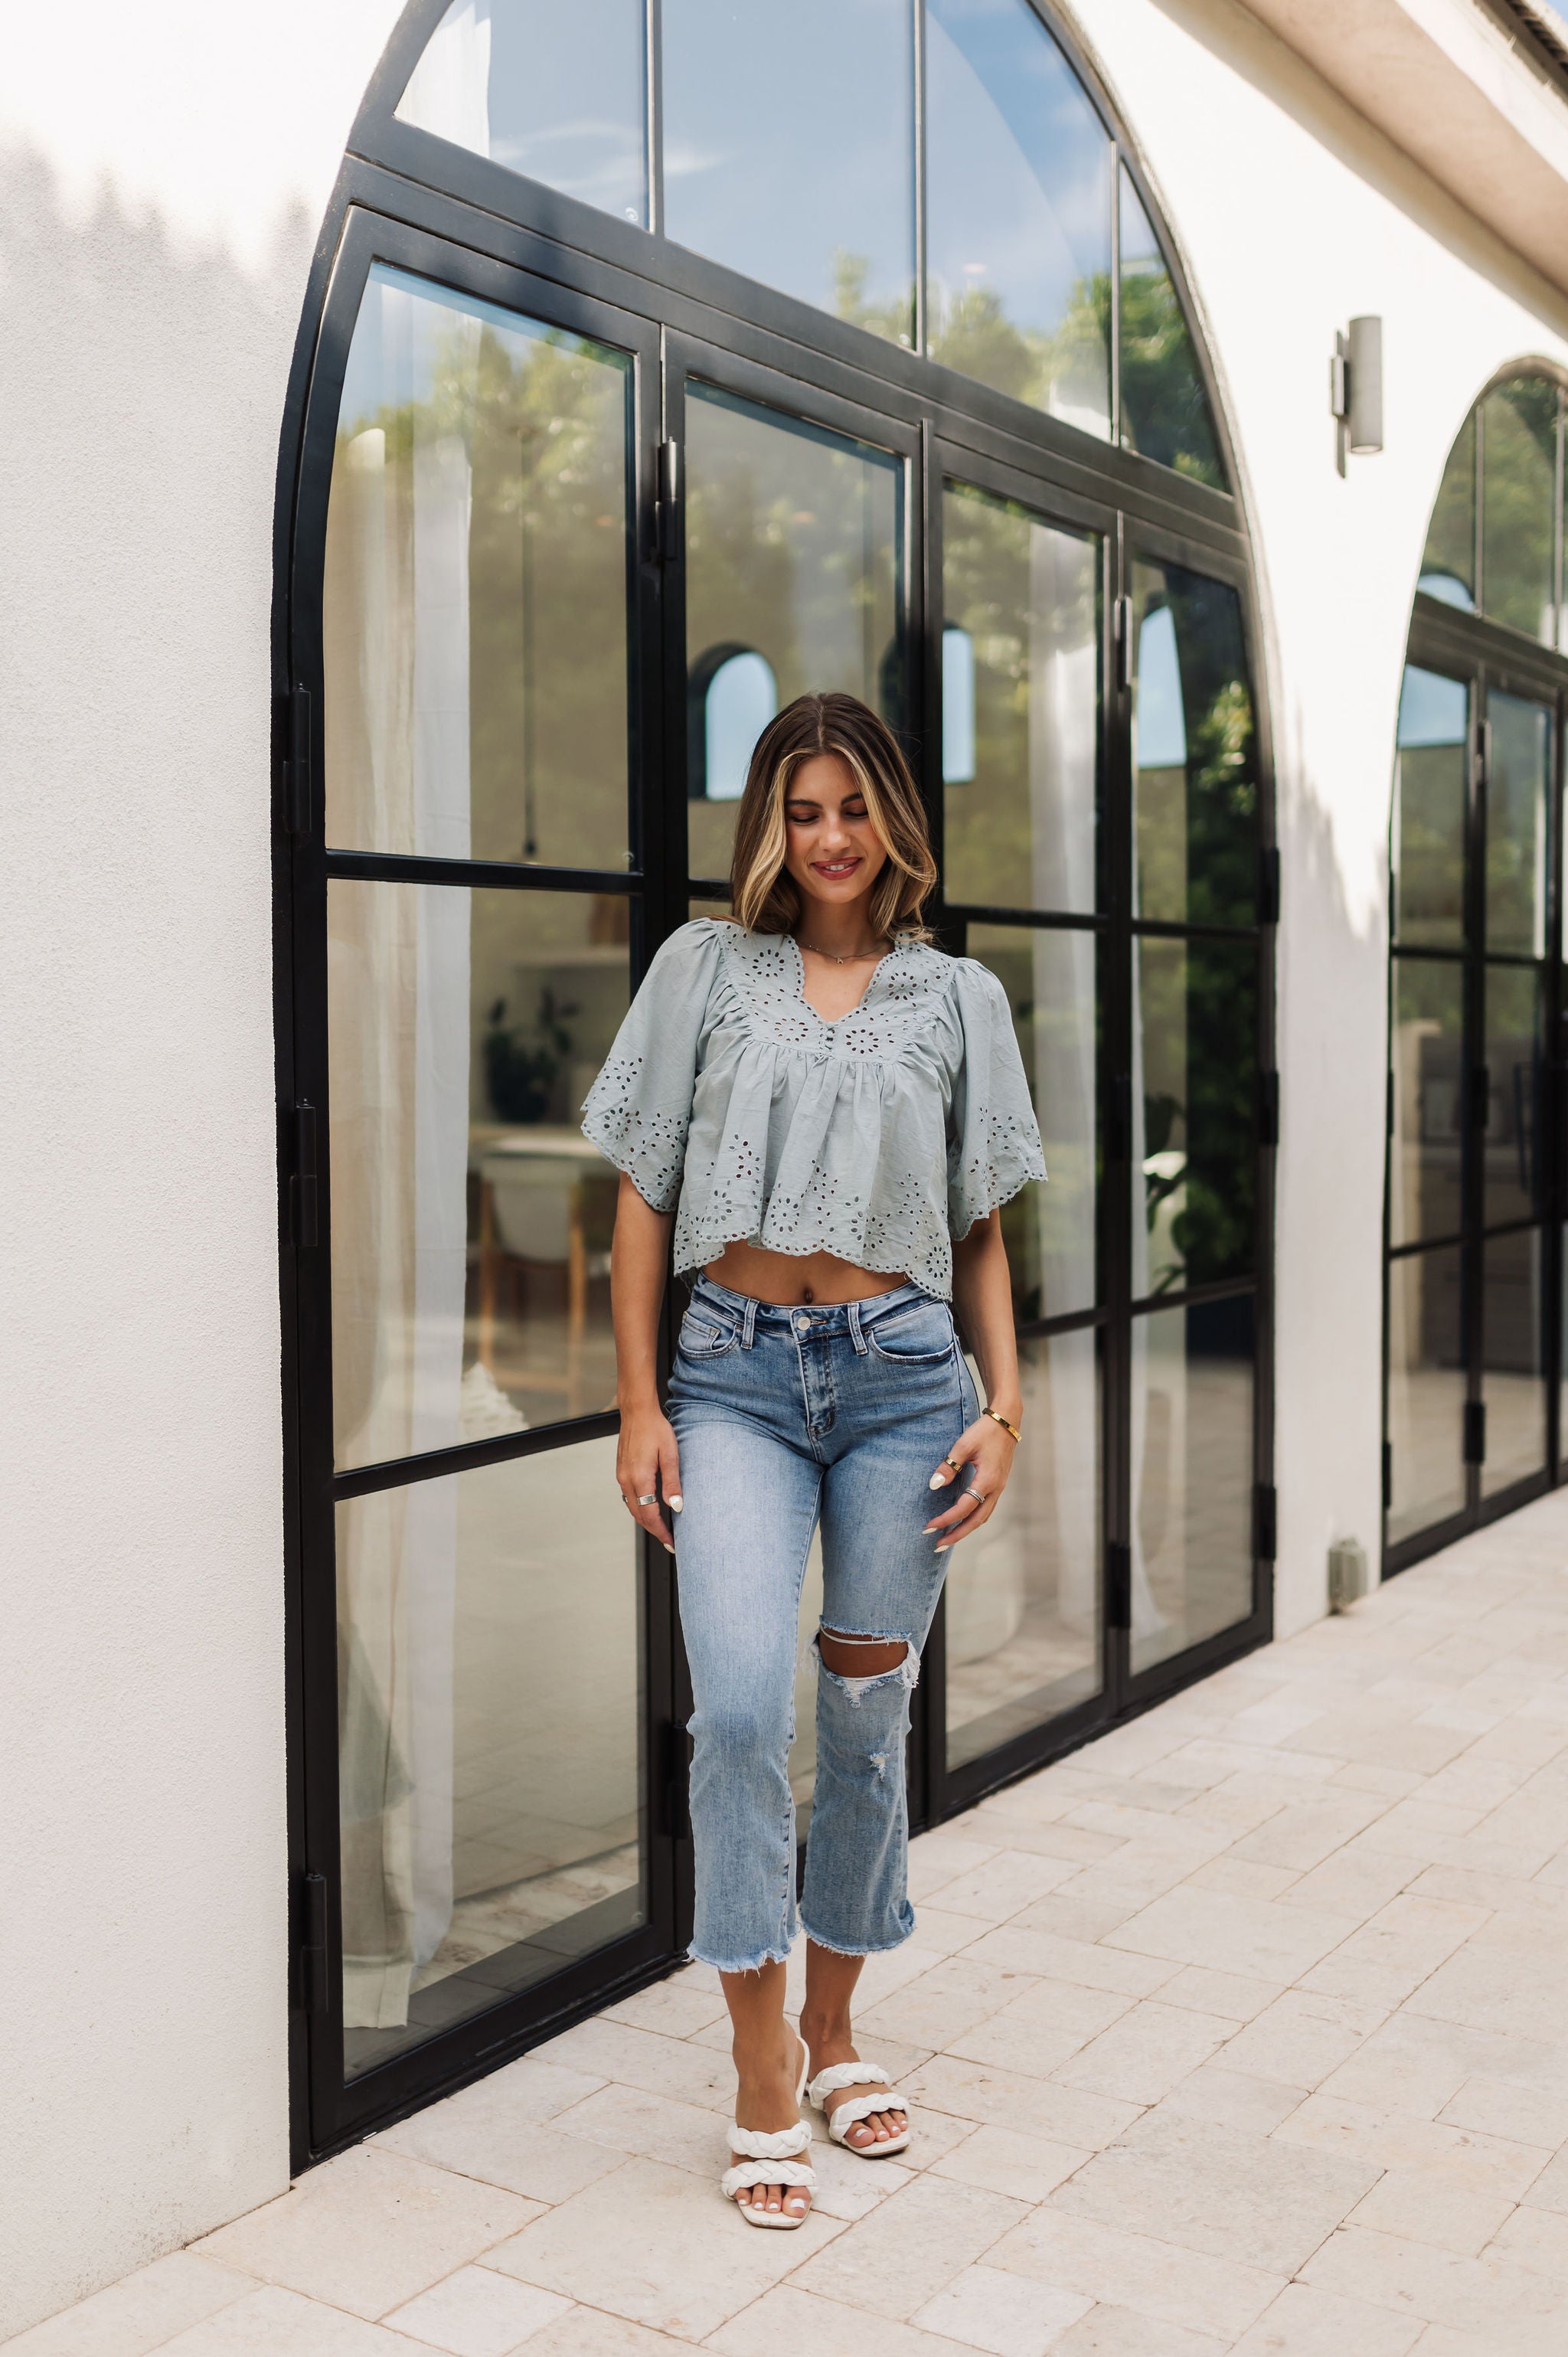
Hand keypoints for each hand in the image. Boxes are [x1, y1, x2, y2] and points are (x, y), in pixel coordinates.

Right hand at [617, 1398, 681, 1552]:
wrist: (637, 1412)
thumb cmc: (655, 1429)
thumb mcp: (670, 1455)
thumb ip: (672, 1482)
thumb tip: (676, 1506)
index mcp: (639, 1478)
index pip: (649, 1515)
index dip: (661, 1531)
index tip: (672, 1542)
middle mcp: (626, 1480)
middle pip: (639, 1515)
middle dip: (654, 1530)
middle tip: (669, 1541)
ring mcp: (621, 1476)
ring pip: (632, 1507)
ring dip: (646, 1520)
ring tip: (662, 1528)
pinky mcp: (621, 1471)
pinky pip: (629, 1497)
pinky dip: (640, 1508)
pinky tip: (650, 1508)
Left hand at [924, 1416, 1016, 1551]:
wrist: (1006, 1422)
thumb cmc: (984, 1431)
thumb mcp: (963, 1445)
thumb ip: (949, 1466)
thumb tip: (934, 1485)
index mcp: (987, 1480)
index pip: (963, 1508)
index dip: (946, 1519)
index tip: (929, 1527)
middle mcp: (996, 1488)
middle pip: (976, 1521)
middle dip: (957, 1535)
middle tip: (937, 1545)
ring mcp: (999, 1488)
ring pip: (983, 1517)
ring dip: (965, 1529)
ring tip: (948, 1537)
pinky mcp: (998, 1485)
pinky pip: (986, 1509)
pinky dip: (973, 1519)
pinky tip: (961, 1520)